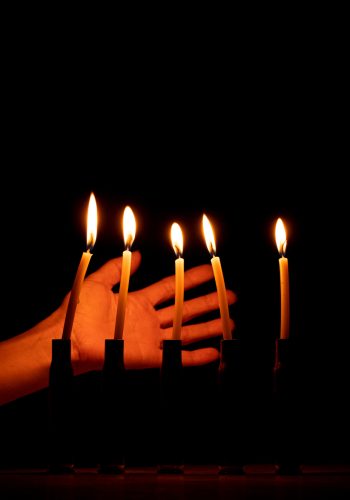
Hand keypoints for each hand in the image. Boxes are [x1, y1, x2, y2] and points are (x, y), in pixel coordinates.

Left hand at [63, 251, 235, 372]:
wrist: (69, 339)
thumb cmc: (78, 312)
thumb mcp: (98, 282)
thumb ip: (118, 268)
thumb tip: (138, 254)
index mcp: (138, 302)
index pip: (171, 288)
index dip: (190, 279)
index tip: (209, 270)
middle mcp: (148, 320)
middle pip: (185, 309)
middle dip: (208, 302)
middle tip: (229, 296)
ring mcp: (151, 339)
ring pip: (186, 332)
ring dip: (209, 328)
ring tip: (230, 323)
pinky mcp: (149, 357)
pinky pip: (177, 357)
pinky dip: (197, 356)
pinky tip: (215, 352)